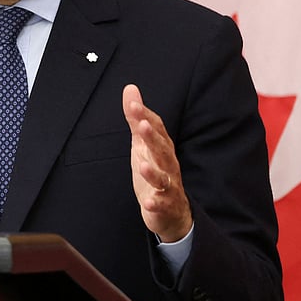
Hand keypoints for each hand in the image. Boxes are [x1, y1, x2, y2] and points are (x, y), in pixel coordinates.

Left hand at [123, 84, 192, 241]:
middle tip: (142, 125)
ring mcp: (168, 185)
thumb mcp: (141, 143)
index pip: (157, 128)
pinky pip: (162, 204)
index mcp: (161, 148)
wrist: (170, 211)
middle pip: (162, 150)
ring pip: (163, 177)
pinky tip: (148, 202)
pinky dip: (156, 203)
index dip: (145, 116)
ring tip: (142, 164)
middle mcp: (168, 164)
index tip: (132, 104)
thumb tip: (130, 88)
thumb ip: (136, 118)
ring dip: (153, 171)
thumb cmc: (155, 171)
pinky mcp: (165, 204)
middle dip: (153, 138)